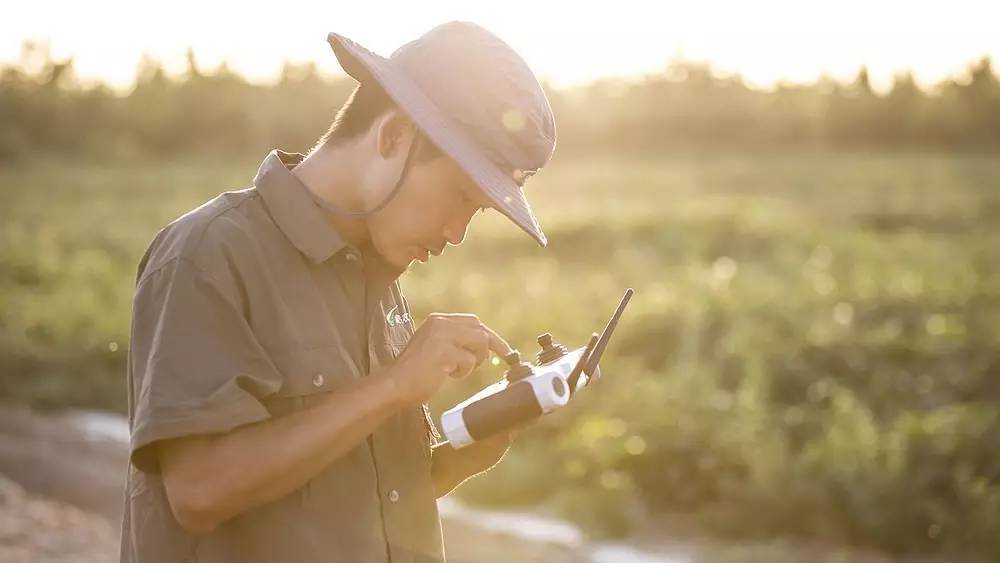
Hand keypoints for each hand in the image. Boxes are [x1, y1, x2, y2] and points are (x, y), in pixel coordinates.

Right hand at [386, 313, 511, 405]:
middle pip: (480, 330)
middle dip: (489, 347)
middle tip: (492, 361)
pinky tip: (446, 375)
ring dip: (473, 361)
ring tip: (454, 370)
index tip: (503, 349)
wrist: (394, 384)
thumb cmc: (414, 372)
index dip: (489, 336)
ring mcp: (443, 336)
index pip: (473, 321)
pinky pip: (470, 361)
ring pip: (480, 343)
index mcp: (438, 320)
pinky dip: (463, 372)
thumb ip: (455, 341)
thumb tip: (485, 345)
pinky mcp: (445, 353)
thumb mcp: (434, 346)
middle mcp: (441, 323)